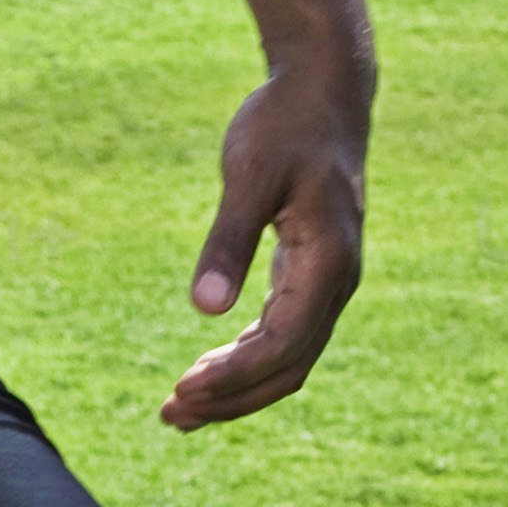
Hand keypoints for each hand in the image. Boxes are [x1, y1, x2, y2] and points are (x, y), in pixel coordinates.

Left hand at [162, 70, 368, 429]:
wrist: (324, 90)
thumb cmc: (285, 124)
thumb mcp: (249, 175)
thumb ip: (228, 241)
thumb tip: (203, 309)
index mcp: (329, 263)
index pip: (281, 344)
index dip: (232, 376)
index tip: (180, 390)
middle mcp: (338, 282)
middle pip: (289, 368)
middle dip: (231, 399)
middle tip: (169, 416)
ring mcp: (328, 281)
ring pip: (288, 359)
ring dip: (237, 387)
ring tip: (179, 407)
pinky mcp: (311, 273)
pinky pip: (284, 335)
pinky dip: (246, 358)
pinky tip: (209, 368)